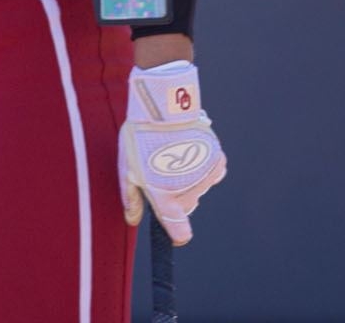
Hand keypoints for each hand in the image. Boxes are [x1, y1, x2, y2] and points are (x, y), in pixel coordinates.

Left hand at [120, 61, 227, 244]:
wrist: (164, 108)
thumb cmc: (140, 138)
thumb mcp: (126, 168)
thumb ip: (130, 197)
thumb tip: (132, 219)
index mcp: (165, 196)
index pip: (179, 229)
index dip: (177, 233)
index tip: (176, 236)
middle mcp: (189, 191)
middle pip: (186, 206)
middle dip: (175, 198)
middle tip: (160, 174)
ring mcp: (205, 177)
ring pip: (199, 190)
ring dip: (188, 181)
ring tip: (172, 156)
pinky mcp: (218, 162)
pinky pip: (211, 174)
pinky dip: (202, 169)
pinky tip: (188, 152)